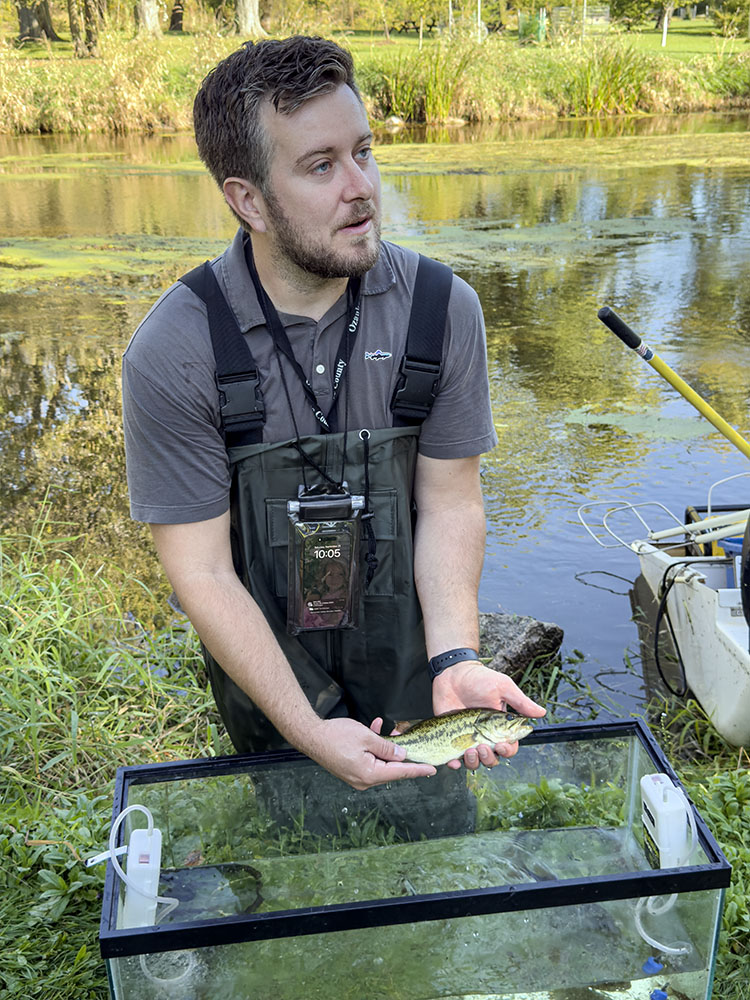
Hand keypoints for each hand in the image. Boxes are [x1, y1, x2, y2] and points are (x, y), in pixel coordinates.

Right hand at [302, 717, 436, 790]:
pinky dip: (374, 748)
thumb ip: (387, 747)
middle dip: (400, 754)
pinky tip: (375, 730)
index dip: (417, 769)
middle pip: (391, 769)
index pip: (400, 773)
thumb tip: (402, 755)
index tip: (432, 770)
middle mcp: (363, 780)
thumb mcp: (367, 737)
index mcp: (369, 775)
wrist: (311, 736)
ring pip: (380, 762)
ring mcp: (356, 777)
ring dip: (386, 748)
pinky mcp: (351, 770)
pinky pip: (369, 760)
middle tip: (409, 741)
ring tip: (389, 731)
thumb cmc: (335, 736)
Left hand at [432, 660, 545, 769]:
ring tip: (469, 750)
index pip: (508, 747)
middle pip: (492, 759)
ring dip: (474, 762)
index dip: (506, 751)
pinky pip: (453, 759)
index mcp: (500, 727)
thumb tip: (542, 713)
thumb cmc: (480, 679)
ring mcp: (467, 739)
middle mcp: (485, 736)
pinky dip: (454, 765)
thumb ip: (521, 702)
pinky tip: (454, 761)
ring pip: (475, 763)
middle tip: (482, 746)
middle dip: (489, 758)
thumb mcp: (503, 687)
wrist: (453, 673)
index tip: (500, 745)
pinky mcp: (451, 739)